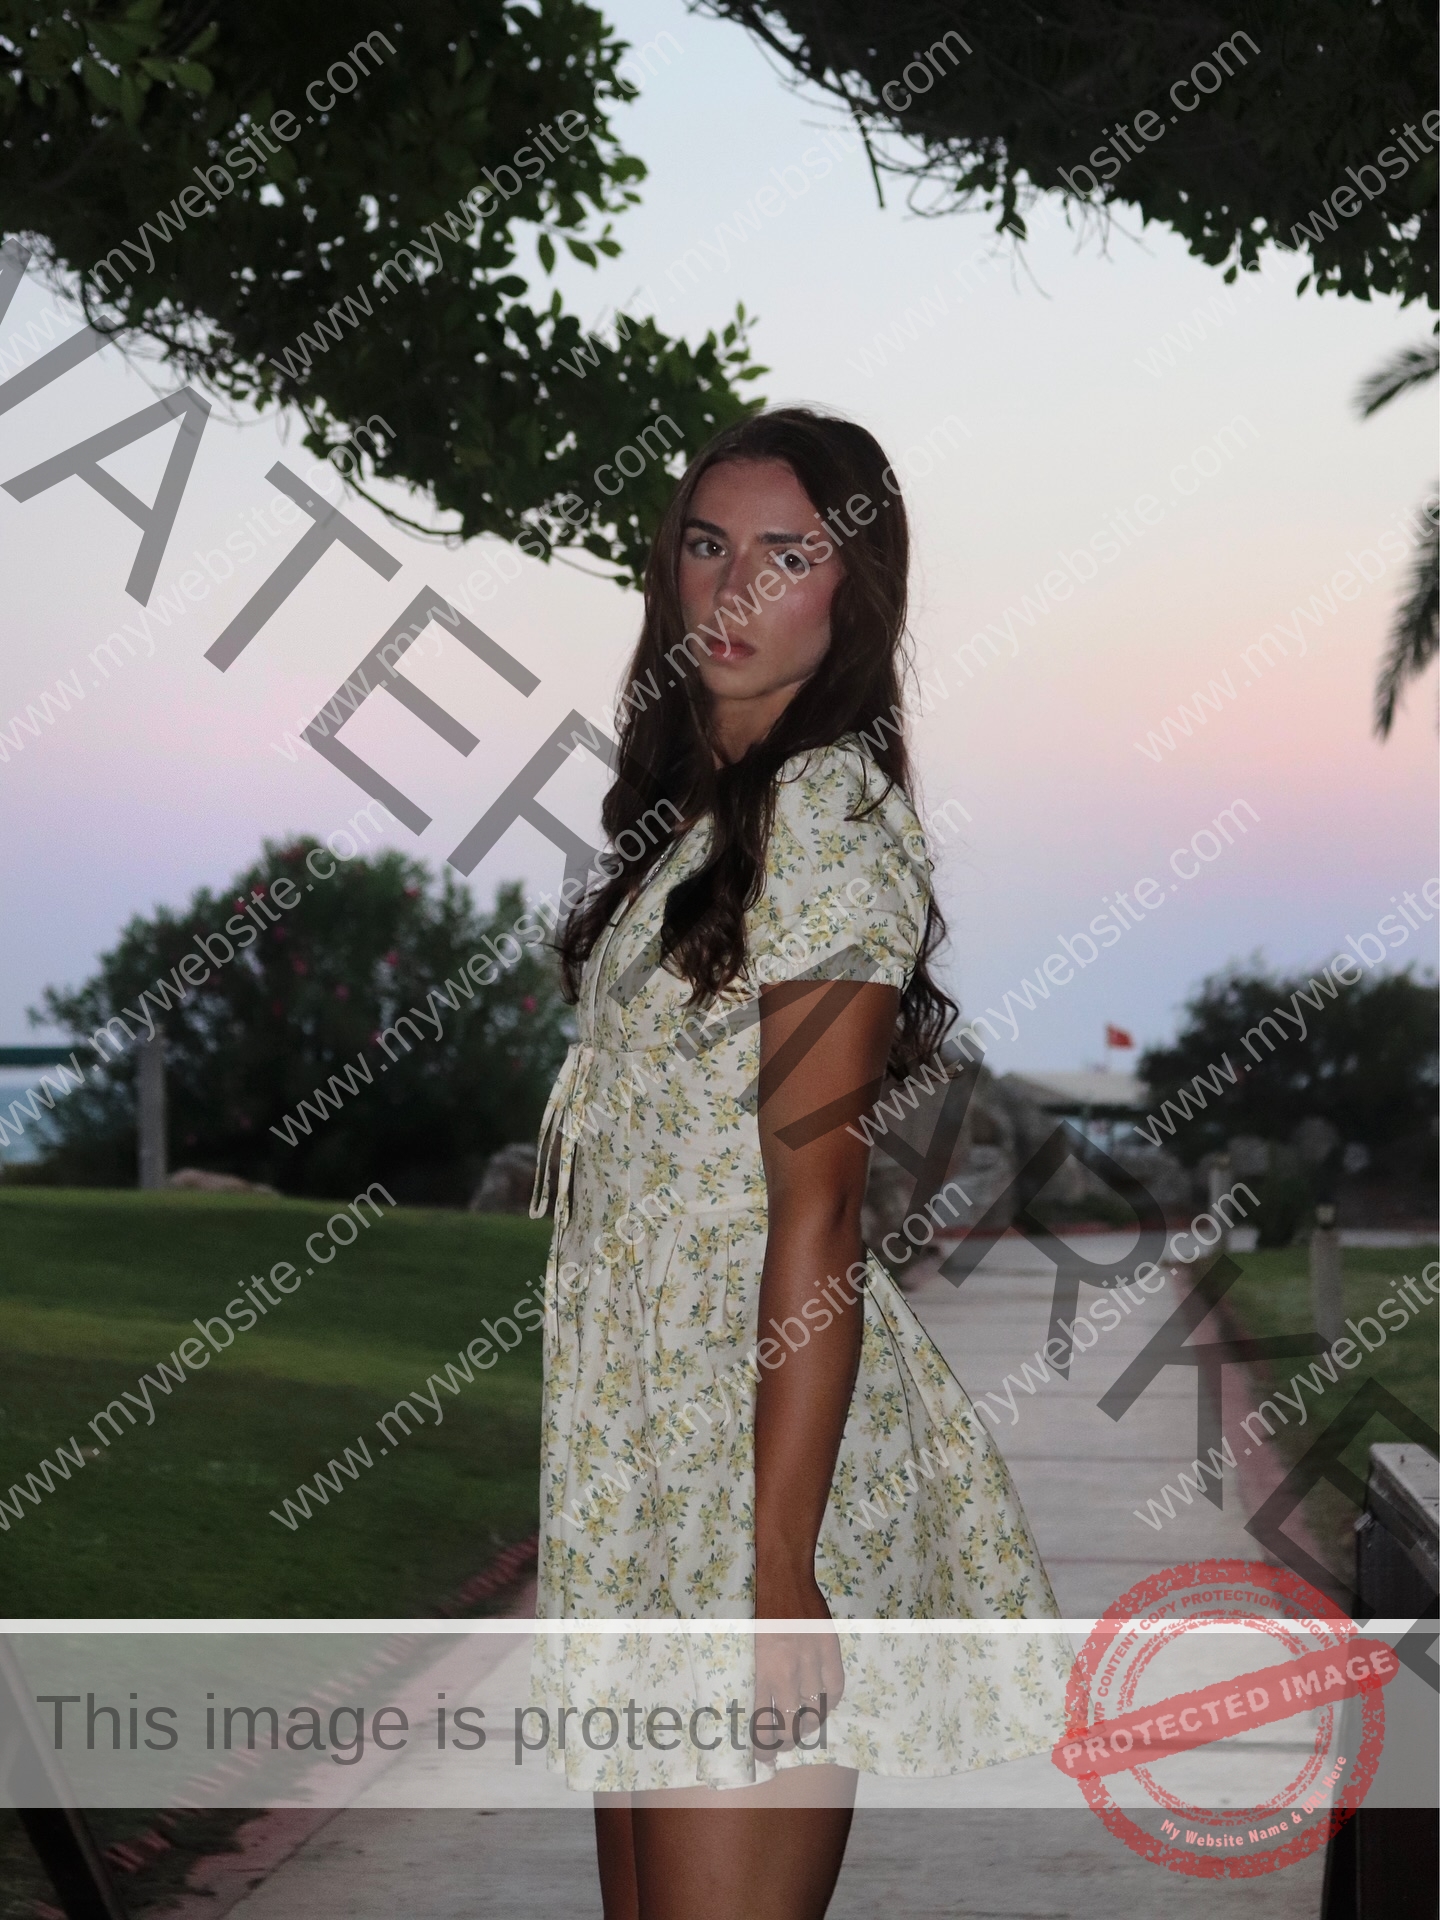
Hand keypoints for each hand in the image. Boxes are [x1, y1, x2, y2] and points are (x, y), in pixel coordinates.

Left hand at [753, 1567, 844, 1755]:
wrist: (781, 1575)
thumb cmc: (752, 1608)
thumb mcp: (741, 1645)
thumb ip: (747, 1676)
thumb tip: (746, 1710)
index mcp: (759, 1669)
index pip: (762, 1722)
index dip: (763, 1746)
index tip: (761, 1756)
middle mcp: (785, 1669)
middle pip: (790, 1724)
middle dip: (785, 1743)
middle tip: (781, 1748)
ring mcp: (811, 1659)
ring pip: (814, 1711)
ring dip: (807, 1728)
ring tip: (800, 1732)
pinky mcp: (830, 1649)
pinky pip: (835, 1689)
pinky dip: (830, 1703)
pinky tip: (821, 1707)